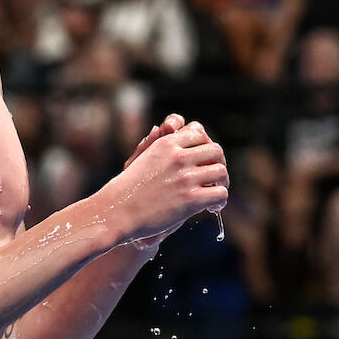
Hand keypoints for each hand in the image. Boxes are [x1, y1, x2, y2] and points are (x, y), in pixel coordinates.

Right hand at [104, 121, 228, 244]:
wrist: (116, 211)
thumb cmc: (126, 188)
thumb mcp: (139, 158)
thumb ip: (153, 142)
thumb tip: (161, 126)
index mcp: (165, 143)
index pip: (199, 133)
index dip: (204, 147)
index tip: (202, 160)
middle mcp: (177, 156)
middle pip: (216, 150)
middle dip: (217, 163)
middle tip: (213, 179)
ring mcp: (185, 177)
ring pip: (221, 172)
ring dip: (221, 183)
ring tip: (213, 194)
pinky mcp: (190, 198)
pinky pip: (221, 193)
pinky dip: (219, 201)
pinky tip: (210, 207)